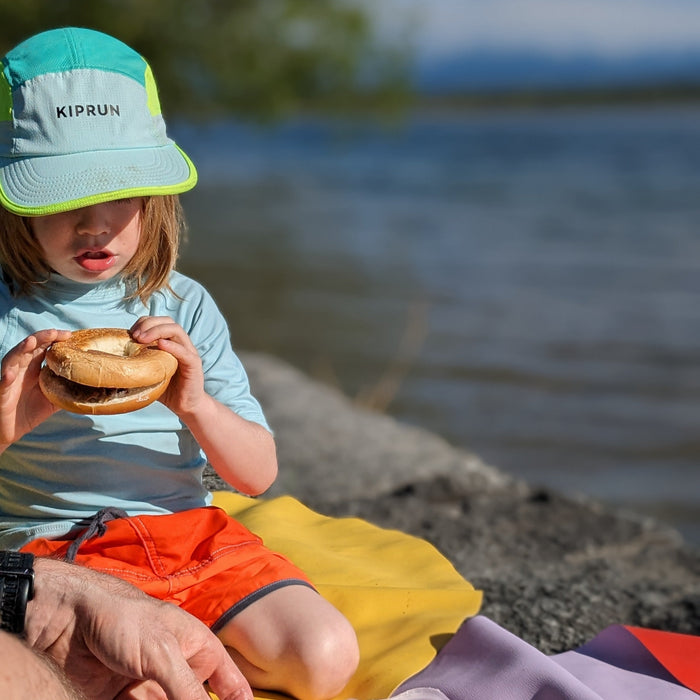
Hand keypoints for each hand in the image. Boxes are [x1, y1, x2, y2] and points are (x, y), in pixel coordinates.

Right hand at [0, 329, 70, 446]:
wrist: (11, 432)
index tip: (69, 335)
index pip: (43, 348)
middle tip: (57, 332)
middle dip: (42, 337)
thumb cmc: (30, 413)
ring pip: (13, 360)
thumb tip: (92, 386)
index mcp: (33, 369)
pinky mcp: (2, 394)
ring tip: (31, 341)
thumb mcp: (54, 398)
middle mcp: (21, 370)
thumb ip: (68, 389)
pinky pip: (3, 384)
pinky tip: (11, 374)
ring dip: (21, 349)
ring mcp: (10, 381)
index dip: (53, 339)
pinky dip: (6, 377)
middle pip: (30, 348)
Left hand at [26, 558, 252, 699]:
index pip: (232, 687)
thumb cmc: (124, 619)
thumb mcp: (163, 655)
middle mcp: (179, 672)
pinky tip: (129, 697)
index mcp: (200, 651)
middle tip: (162, 698)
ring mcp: (152, 689)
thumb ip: (189, 693)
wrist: (69, 620)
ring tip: (140, 693)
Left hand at [130, 316, 206, 417]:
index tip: (129, 333)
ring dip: (157, 330)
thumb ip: (136, 364)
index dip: (143, 323)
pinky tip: (161, 345)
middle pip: (167, 321)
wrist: (186, 406)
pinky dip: (172, 346)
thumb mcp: (148, 374)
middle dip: (149, 324)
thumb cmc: (166, 390)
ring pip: (176, 330)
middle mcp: (181, 344)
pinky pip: (184, 351)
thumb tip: (110, 364)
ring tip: (142, 339)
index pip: (158, 322)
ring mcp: (189, 352)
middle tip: (134, 335)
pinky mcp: (194, 364)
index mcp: (170, 343)